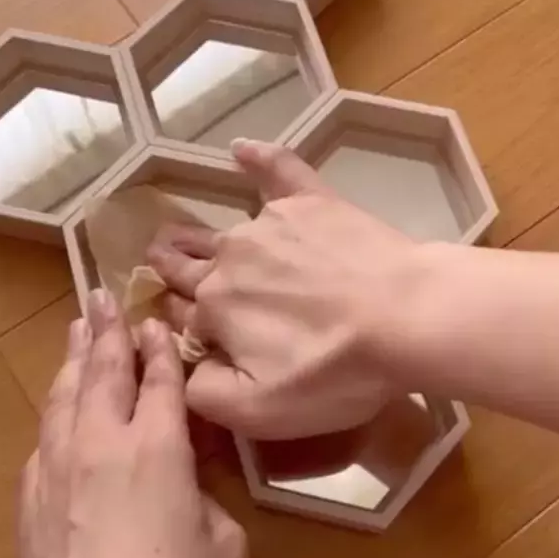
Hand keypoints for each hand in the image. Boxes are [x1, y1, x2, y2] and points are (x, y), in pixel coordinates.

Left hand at [18, 290, 246, 557]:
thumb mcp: (220, 543)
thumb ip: (205, 498)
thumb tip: (190, 485)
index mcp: (159, 446)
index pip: (161, 380)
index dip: (160, 347)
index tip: (154, 320)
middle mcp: (104, 441)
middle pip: (106, 370)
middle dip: (108, 329)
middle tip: (102, 296)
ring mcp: (59, 465)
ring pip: (67, 394)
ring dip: (76, 356)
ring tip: (79, 327)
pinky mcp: (31, 495)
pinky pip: (46, 433)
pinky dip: (57, 407)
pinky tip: (60, 403)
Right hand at [149, 140, 420, 440]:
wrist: (404, 317)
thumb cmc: (333, 370)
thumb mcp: (259, 409)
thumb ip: (204, 391)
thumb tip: (185, 364)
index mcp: (215, 306)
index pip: (180, 309)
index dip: (173, 315)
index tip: (169, 314)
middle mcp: (231, 258)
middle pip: (188, 262)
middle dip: (168, 264)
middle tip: (154, 257)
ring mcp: (270, 224)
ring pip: (221, 227)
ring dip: (195, 232)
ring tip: (176, 228)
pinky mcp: (311, 201)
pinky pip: (279, 170)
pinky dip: (258, 158)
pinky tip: (240, 148)